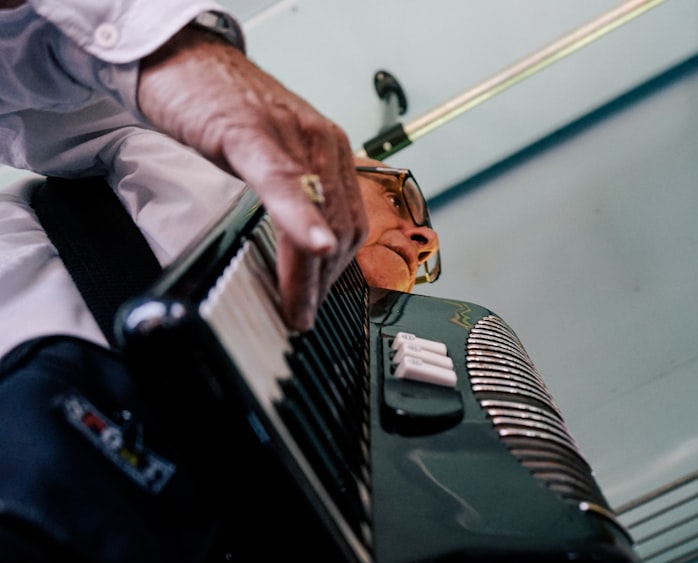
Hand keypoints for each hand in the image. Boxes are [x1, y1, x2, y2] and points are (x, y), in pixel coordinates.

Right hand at [137, 26, 367, 330]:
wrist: (179, 58)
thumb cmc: (221, 107)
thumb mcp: (270, 154)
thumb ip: (293, 191)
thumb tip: (301, 245)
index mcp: (328, 150)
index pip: (350, 223)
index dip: (337, 273)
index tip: (318, 306)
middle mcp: (322, 142)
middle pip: (341, 227)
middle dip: (323, 282)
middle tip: (302, 315)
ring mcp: (290, 136)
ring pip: (318, 213)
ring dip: (309, 270)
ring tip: (294, 307)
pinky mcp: (251, 133)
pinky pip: (284, 182)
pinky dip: (301, 217)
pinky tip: (311, 244)